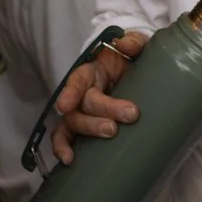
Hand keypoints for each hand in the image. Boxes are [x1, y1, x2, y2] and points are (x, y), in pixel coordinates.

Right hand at [50, 30, 148, 163]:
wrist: (136, 74)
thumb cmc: (131, 61)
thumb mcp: (137, 45)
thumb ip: (133, 41)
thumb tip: (124, 45)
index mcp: (90, 72)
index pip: (77, 81)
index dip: (70, 93)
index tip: (67, 105)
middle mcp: (82, 93)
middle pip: (82, 106)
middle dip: (101, 113)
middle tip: (129, 115)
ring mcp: (82, 112)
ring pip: (73, 124)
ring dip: (89, 131)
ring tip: (110, 134)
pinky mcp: (86, 127)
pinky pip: (68, 138)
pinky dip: (64, 149)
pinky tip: (69, 160)